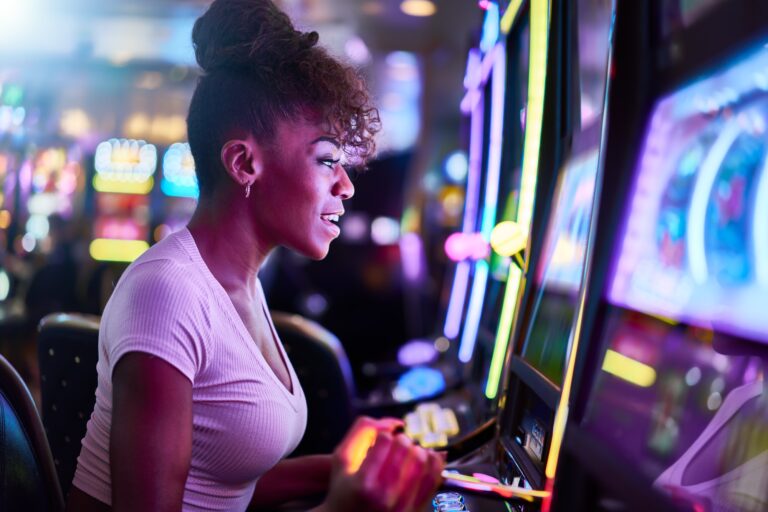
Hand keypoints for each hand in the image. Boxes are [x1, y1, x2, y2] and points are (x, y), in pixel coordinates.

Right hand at [318, 417, 444, 511]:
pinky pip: (433, 480)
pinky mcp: (415, 511)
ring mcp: (402, 507)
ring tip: (409, 453)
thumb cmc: (344, 489)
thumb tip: (396, 423)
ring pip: (422, 461)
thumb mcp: (342, 460)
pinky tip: (426, 458)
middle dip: (402, 440)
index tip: (382, 440)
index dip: (384, 435)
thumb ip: (362, 432)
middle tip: (397, 444)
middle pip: (405, 448)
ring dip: (417, 449)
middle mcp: (384, 497)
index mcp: (363, 483)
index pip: (385, 440)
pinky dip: (433, 463)